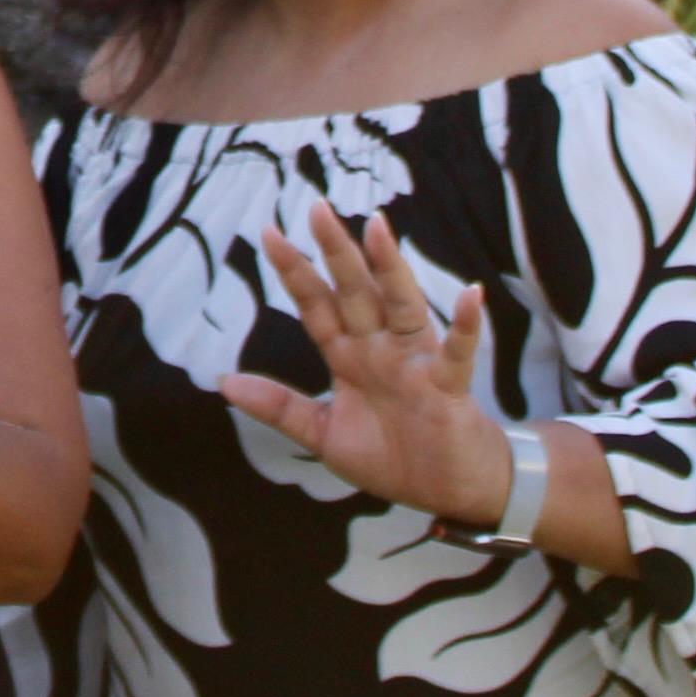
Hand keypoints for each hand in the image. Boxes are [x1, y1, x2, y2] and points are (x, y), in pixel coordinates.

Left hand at [214, 206, 519, 529]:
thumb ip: (280, 407)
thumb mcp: (324, 434)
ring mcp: (415, 364)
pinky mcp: (447, 388)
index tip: (269, 232)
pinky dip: (465, 326)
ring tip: (378, 228)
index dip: (296, 272)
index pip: (318, 306)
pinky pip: (457, 354)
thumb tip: (225, 383)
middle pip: (355, 293)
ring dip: (391, 268)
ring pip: (401, 307)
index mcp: (349, 358)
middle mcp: (381, 350)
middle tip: (316, 207)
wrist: (446, 489)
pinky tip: (470, 295)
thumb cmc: (391, 456)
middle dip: (336, 252)